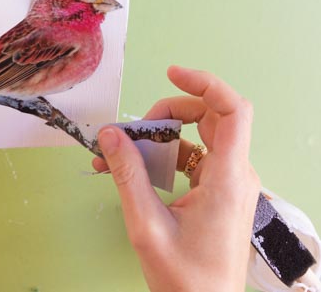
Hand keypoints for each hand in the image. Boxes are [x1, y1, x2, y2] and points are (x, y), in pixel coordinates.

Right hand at [92, 66, 260, 291]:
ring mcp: (228, 182)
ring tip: (119, 152)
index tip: (171, 73)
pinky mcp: (217, 191)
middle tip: (132, 130)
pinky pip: (191, 157)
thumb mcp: (146, 225)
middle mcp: (235, 174)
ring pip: (197, 136)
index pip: (232, 110)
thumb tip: (110, 134)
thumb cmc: (185, 278)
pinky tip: (130, 168)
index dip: (204, 83)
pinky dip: (161, 156)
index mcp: (227, 179)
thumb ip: (127, 174)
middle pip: (209, 117)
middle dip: (167, 114)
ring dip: (158, 137)